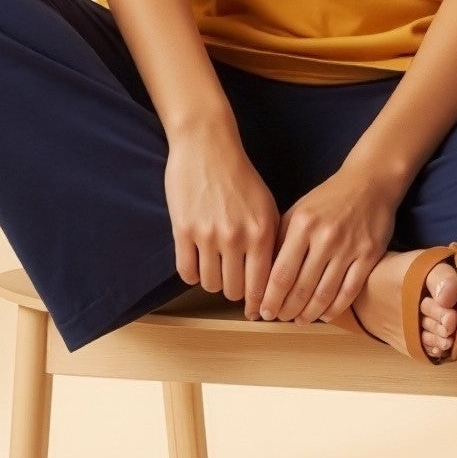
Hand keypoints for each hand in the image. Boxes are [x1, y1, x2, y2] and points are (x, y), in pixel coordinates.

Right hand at [164, 119, 280, 312]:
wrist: (207, 145)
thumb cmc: (240, 176)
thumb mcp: (267, 206)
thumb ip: (272, 241)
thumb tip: (273, 280)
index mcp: (262, 232)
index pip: (263, 284)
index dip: (260, 304)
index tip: (257, 312)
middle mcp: (237, 237)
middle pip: (235, 290)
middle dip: (235, 291)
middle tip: (234, 283)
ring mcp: (208, 235)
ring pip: (210, 284)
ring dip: (213, 281)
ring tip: (215, 268)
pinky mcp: (183, 230)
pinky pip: (186, 272)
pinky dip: (192, 274)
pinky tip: (197, 263)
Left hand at [258, 156, 400, 327]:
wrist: (370, 182)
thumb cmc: (328, 199)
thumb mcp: (298, 211)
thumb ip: (280, 239)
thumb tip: (260, 275)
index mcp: (302, 225)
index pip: (280, 273)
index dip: (270, 298)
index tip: (263, 311)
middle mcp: (325, 238)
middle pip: (301, 288)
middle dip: (286, 310)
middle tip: (278, 319)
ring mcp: (349, 248)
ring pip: (325, 294)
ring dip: (309, 314)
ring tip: (298, 320)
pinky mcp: (370, 255)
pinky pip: (349, 291)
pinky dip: (335, 309)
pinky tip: (324, 315)